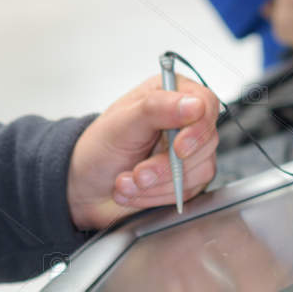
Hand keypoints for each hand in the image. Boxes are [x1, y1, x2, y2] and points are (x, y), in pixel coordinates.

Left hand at [67, 74, 221, 231]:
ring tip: (127, 182)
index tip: (179, 148)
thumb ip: (157, 108)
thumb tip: (194, 105)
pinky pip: (189, 192)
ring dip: (158, 184)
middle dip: (168, 165)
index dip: (198, 128)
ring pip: (200, 170)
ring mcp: (188, 154)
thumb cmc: (100, 146)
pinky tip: (134, 191)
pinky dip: (157, 196)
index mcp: (171, 96)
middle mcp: (184, 122)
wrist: (86, 185)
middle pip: (206, 141)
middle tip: (140, 173)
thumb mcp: (122, 122)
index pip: (206, 104)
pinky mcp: (186, 180)